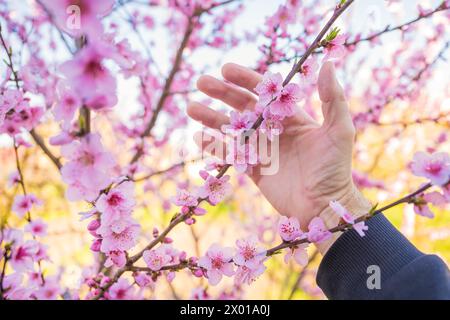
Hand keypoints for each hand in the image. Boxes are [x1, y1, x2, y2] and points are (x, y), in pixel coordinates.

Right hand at [188, 62, 369, 248]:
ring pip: (231, 129)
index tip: (226, 69)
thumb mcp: (339, 130)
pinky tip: (197, 137)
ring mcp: (261, 150)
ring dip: (211, 117)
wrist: (324, 206)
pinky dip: (213, 146)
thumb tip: (328, 64)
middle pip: (242, 106)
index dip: (245, 79)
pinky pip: (230, 155)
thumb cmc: (334, 168)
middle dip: (222, 93)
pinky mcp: (253, 169)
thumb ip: (333, 98)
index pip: (264, 92)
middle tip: (202, 82)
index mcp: (291, 117)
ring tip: (191, 107)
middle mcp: (273, 130)